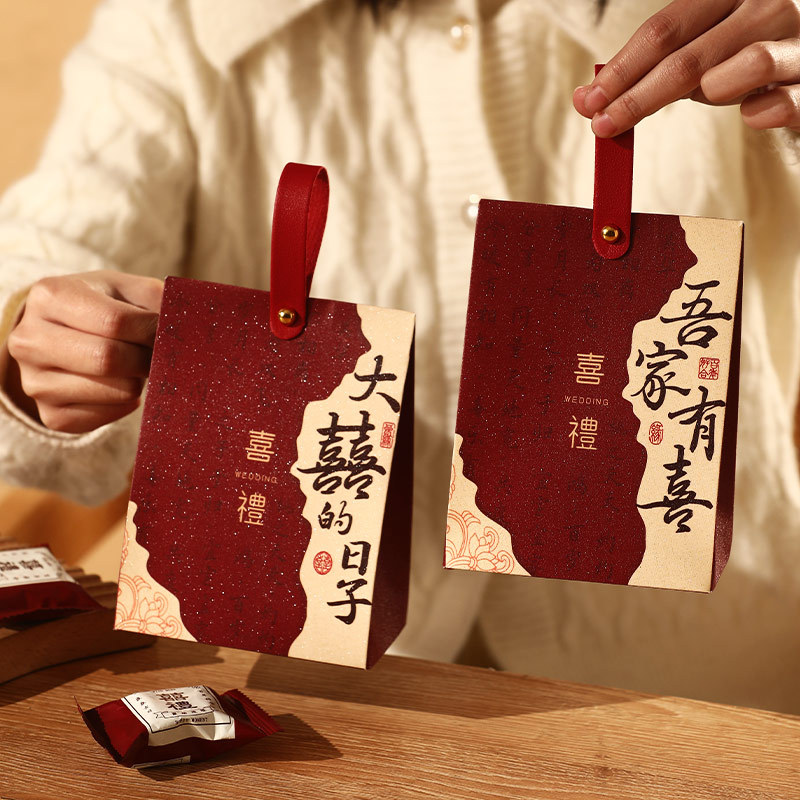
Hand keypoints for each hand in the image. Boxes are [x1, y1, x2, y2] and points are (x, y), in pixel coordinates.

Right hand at [3, 270, 162, 432]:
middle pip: (109, 359)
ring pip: (116, 392)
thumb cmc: (101, 306)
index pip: (114, 321)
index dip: (151, 330)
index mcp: (50, 297)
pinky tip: (119, 384)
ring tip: (134, 365)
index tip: (166, 332)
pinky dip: (126, 403)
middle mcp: (30, 341)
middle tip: (157, 354)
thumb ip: (156, 298)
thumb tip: (186, 326)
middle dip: (146, 358)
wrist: (60, 334)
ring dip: (139, 380)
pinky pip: (108, 419)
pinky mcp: (51, 416)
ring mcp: (36, 383)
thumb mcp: (124, 288)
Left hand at [574, 0, 799, 135]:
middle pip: (686, 59)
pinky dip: (760, 112)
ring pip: (739, 72)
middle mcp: (770, 4)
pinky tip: (752, 112)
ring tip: (712, 93)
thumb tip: (588, 99)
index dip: (621, 70)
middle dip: (636, 98)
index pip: (663, 31)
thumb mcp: (704, 46)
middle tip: (603, 125)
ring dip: (711, 93)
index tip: (588, 101)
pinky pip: (781, 103)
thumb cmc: (746, 51)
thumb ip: (654, 67)